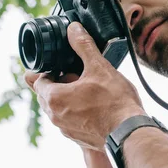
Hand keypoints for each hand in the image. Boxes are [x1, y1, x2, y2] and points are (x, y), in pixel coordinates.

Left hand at [24, 22, 145, 149]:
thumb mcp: (99, 67)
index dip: (48, 70)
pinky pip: (69, 121)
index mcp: (54, 98)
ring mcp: (66, 130)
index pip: (36, 80)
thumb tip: (74, 29)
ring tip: (87, 89)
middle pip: (45, 95)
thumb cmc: (114, 102)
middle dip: (57, 84)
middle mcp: (55, 116)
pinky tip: (95, 106)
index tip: (61, 65)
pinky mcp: (78, 138)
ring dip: (66, 98)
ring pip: (57, 109)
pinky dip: (76, 112)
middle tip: (76, 75)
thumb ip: (83, 46)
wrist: (130, 132)